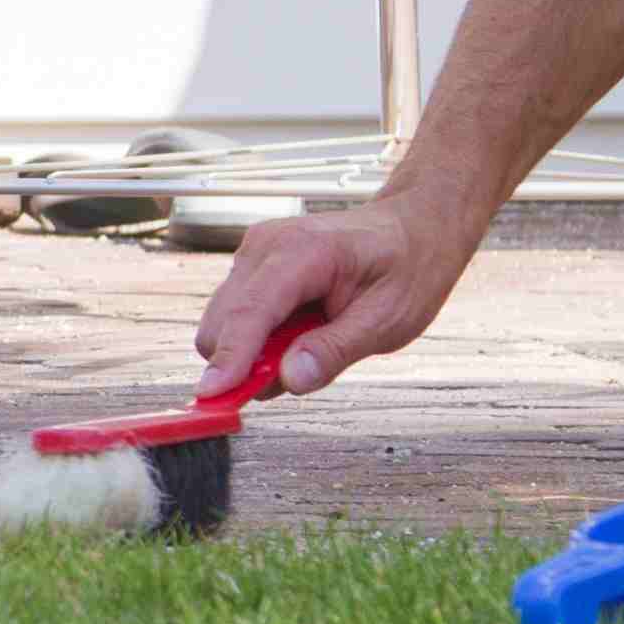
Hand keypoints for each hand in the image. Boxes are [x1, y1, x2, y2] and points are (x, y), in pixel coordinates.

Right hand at [190, 193, 473, 397]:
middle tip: (298, 374)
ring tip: (311, 346)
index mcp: (303, 252)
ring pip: (223, 322)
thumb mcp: (388, 320)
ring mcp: (255, 252)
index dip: (230, 357)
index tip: (213, 396)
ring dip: (253, 352)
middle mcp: (267, 246)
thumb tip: (289, 378)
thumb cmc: (406, 268)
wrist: (410, 227)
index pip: (251, 310)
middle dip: (243, 363)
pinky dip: (258, 339)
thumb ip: (335, 350)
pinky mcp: (253, 266)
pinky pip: (236, 316)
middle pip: (221, 321)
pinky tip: (301, 333)